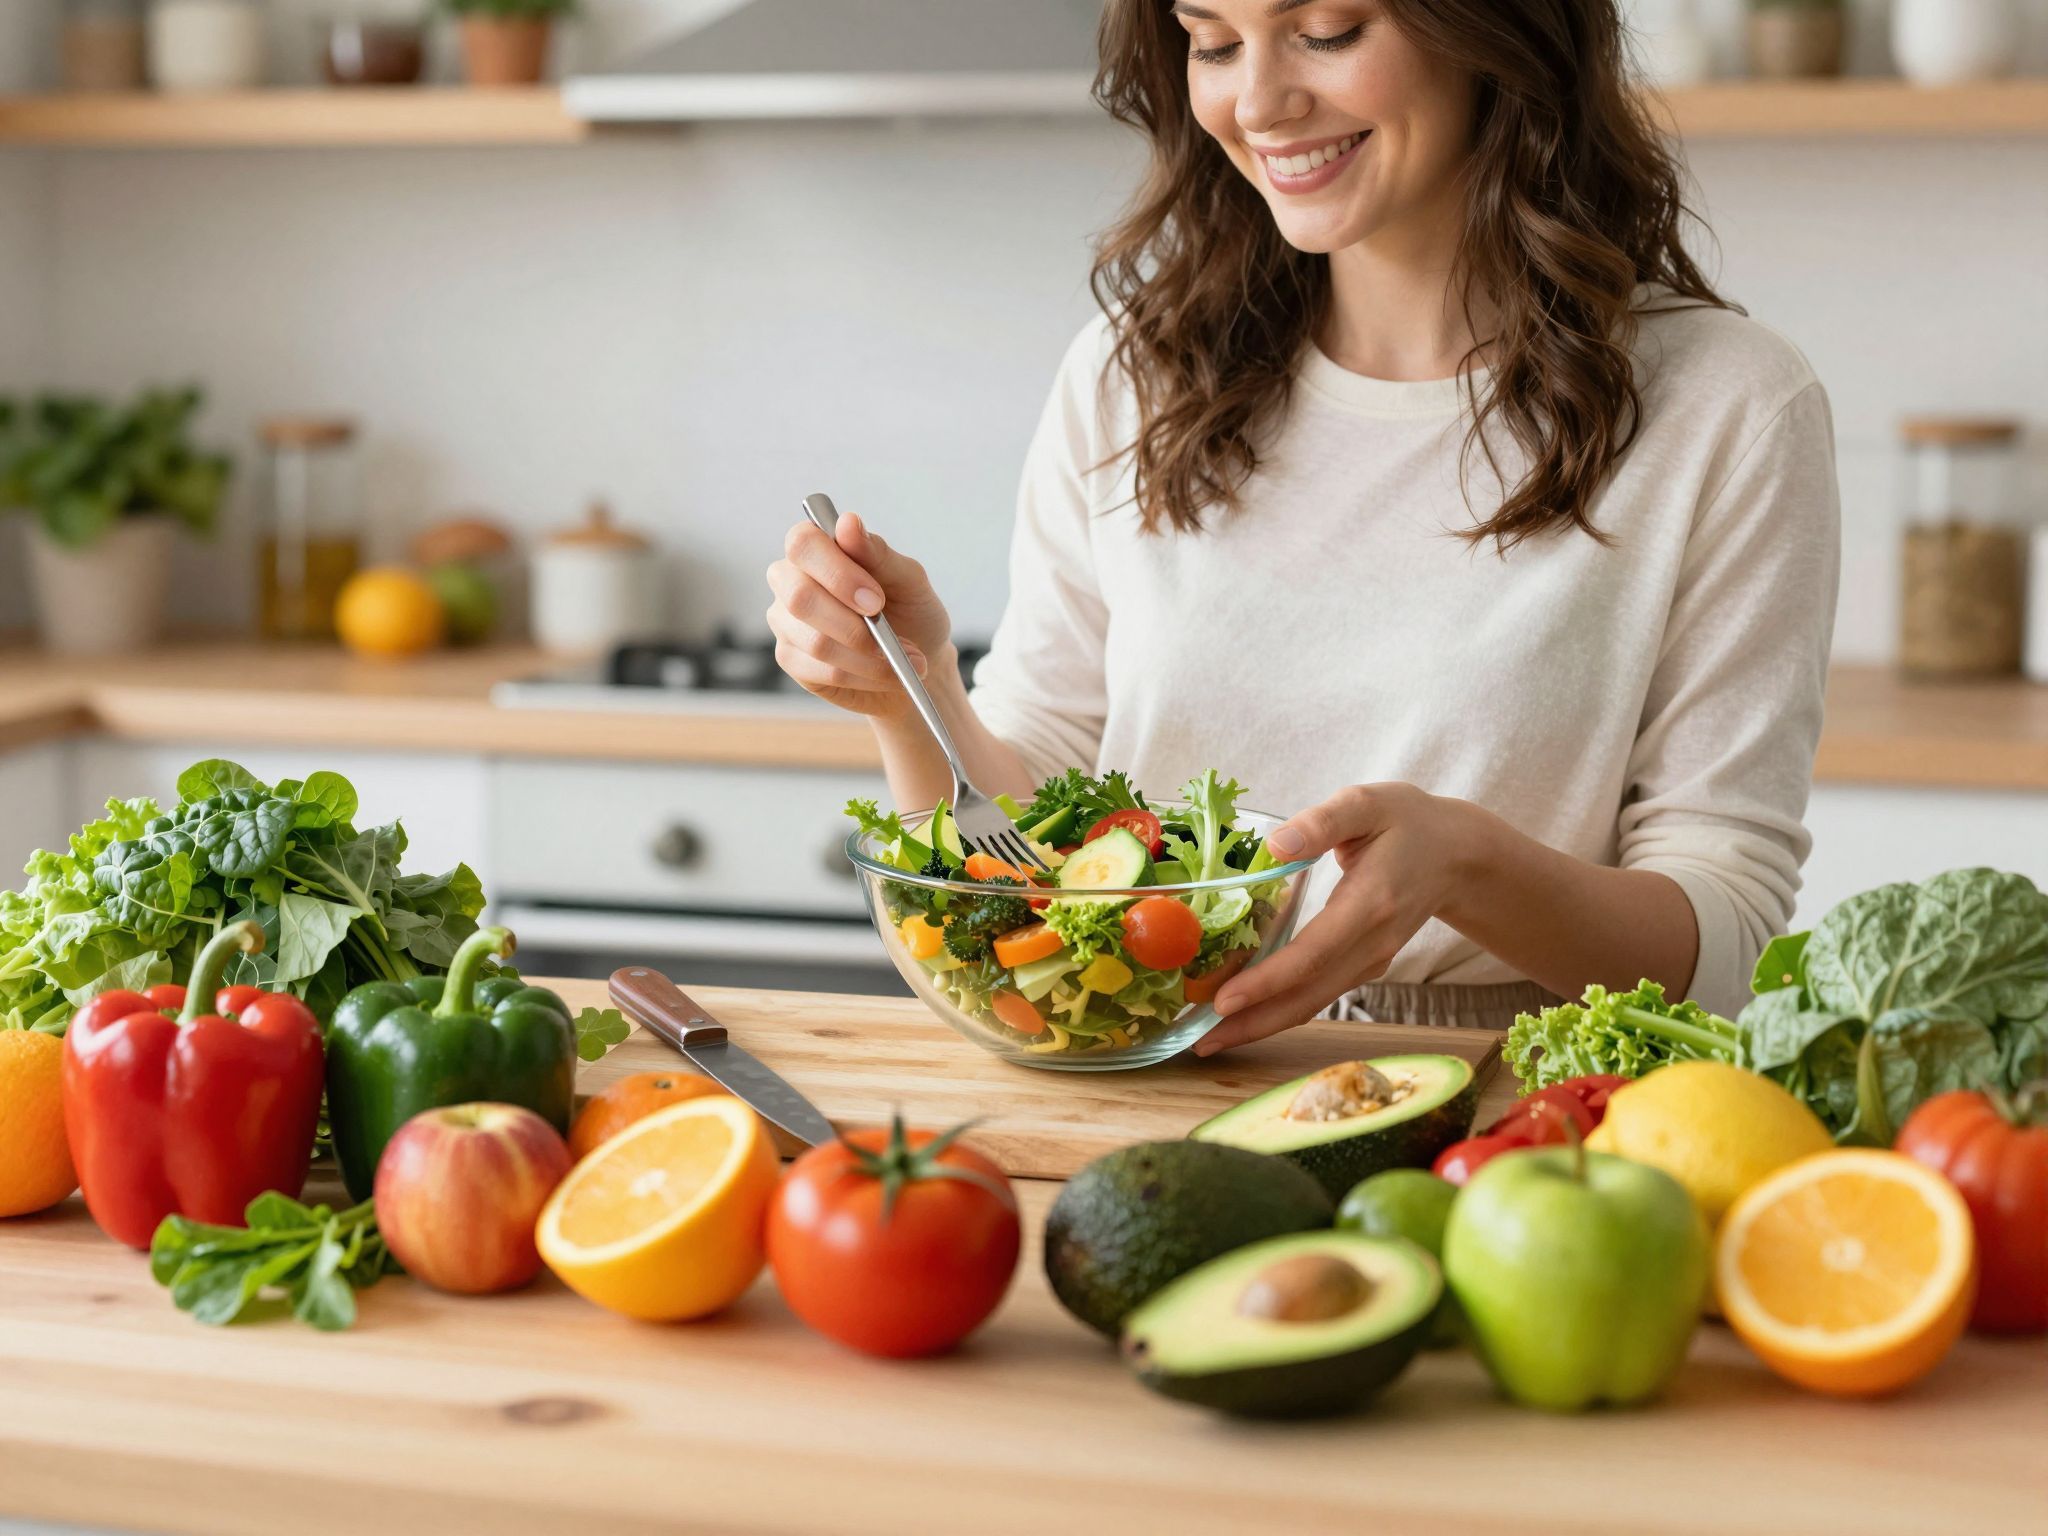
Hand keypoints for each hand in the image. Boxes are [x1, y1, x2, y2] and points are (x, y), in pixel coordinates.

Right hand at [766, 511, 953, 719]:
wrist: (920, 658)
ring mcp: (786, 623)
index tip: (876, 599)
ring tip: (904, 659)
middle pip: (798, 597)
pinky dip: (865, 675)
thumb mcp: (909, 579)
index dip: (837, 572)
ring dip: (869, 657)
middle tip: (889, 636)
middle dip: (852, 623)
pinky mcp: (792, 661)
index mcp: (816, 549)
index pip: (802, 544)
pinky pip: (823, 672)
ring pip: (816, 642)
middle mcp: (791, 582)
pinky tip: (888, 673)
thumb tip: (848, 523)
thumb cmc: (910, 610)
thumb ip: (878, 553)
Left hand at [1196, 784, 1490, 1056]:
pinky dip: (1278, 1010)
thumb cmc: (1406, 822)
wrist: (1456, 855)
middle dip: (1252, 1023)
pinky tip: (1243, 1016)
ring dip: (1260, 1025)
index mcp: (1370, 903)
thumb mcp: (1367, 803)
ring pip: (1311, 1004)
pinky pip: (1317, 995)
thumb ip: (1323, 821)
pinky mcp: (1363, 966)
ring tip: (1208, 1039)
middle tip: (1198, 1042)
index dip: (1267, 982)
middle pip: (1307, 995)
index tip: (1223, 1002)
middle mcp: (1372, 944)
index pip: (1313, 954)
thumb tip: (1276, 845)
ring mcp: (1370, 961)